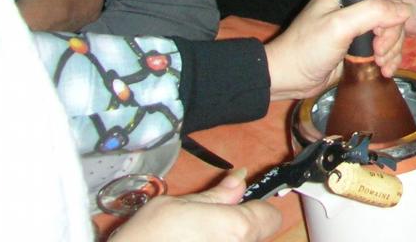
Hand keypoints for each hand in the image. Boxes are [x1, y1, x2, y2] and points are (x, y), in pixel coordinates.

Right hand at [112, 170, 280, 240]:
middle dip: (238, 228)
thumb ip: (215, 196)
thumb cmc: (146, 238)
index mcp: (236, 228)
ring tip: (194, 240)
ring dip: (225, 241)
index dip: (255, 209)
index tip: (236, 207)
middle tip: (207, 226)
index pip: (269, 216)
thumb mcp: (177, 205)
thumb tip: (240, 179)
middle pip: (256, 236)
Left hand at [265, 0, 408, 101]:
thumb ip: (373, 13)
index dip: (391, 8)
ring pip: (392, 28)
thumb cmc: (309, 48)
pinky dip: (390, 56)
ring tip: (382, 65)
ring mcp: (358, 21)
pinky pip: (386, 43)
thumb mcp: (340, 27)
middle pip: (392, 9)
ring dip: (393, 48)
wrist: (289, 77)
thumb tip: (408, 10)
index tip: (381, 33)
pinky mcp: (360, 41)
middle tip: (379, 53)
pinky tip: (385, 69)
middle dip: (392, 34)